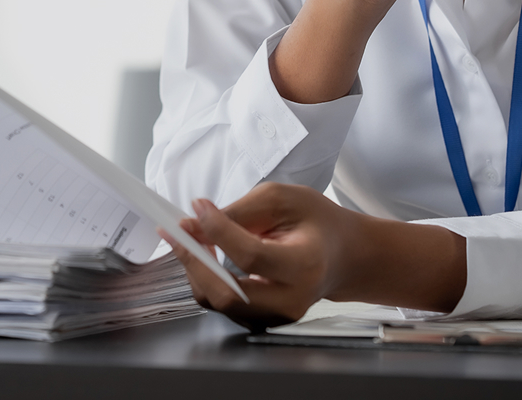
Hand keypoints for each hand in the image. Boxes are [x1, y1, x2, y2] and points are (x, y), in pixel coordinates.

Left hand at [162, 183, 466, 329]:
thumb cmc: (315, 223)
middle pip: (229, 293)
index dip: (219, 232)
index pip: (252, 256)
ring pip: (220, 302)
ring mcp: (275, 317)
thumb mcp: (284, 199)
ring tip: (191, 237)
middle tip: (179, 230)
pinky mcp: (262, 321)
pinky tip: (205, 254)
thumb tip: (198, 222)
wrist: (342, 256)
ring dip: (196, 269)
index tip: (198, 208)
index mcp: (305, 265)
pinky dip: (206, 278)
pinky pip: (223, 304)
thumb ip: (241, 211)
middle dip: (195, 261)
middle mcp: (291, 301)